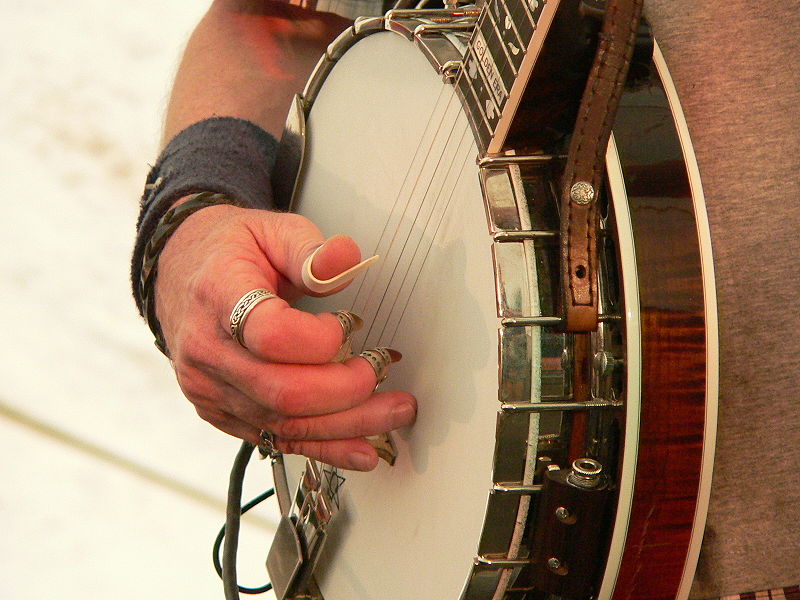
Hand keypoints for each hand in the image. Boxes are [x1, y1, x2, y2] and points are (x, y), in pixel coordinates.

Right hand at [155, 204, 416, 470]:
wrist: (182, 273)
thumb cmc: (230, 251)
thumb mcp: (272, 231)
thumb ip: (311, 250)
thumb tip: (345, 259)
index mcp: (218, 296)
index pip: (270, 335)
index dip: (319, 340)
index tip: (348, 325)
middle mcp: (208, 351)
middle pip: (282, 391)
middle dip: (346, 390)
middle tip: (383, 369)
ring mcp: (212, 389)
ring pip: (285, 423)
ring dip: (348, 423)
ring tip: (394, 411)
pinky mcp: (223, 413)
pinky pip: (277, 439)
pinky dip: (325, 447)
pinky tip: (361, 450)